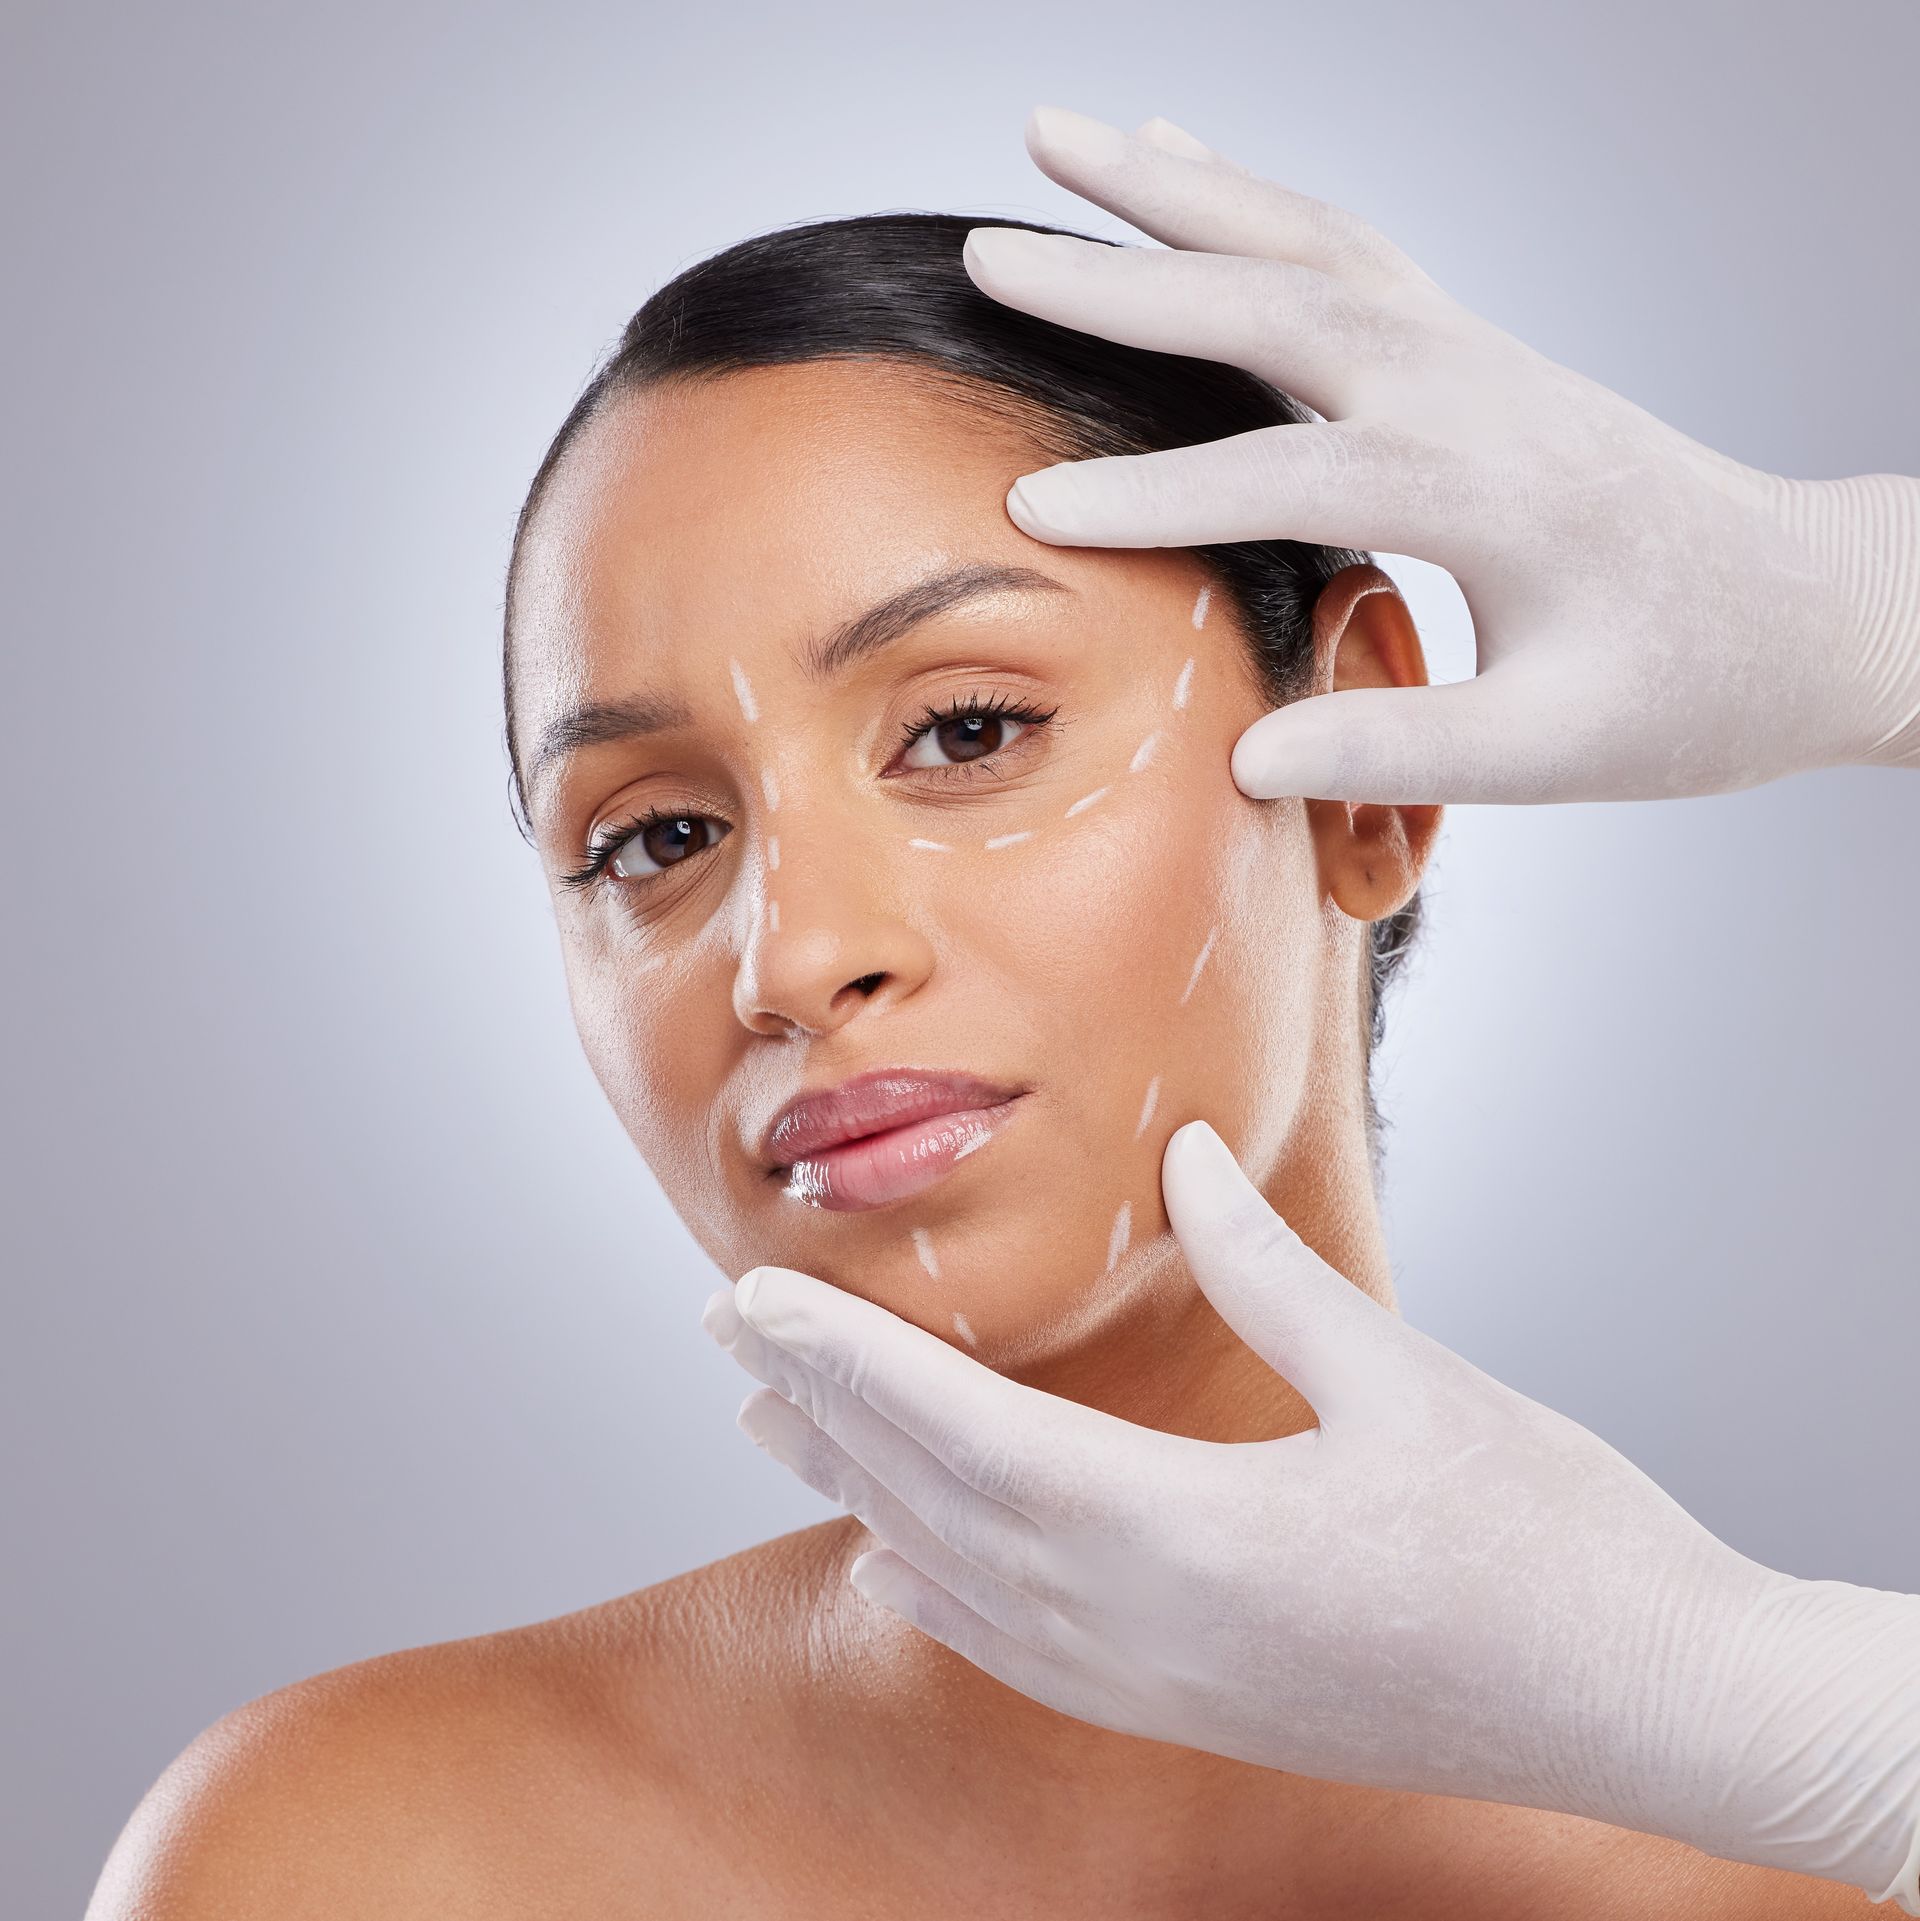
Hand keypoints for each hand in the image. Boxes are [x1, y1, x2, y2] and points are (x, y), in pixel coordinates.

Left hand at [702, 1120, 1919, 1907]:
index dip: (849, 1357)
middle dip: (822, 1405)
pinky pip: (1019, 1649)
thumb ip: (1267, 1270)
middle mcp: (1144, 1630)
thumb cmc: (1549, 1540)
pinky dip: (936, 1589)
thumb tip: (1185, 1156)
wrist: (1648, 1708)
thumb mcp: (1406, 1380)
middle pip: (933, 1502)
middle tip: (728, 1330)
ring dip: (860, 1486)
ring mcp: (1163, 1686)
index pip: (965, 1430)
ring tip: (774, 1421)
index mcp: (1188, 1535)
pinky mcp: (1193, 1708)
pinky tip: (896, 1560)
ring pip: (961, 1577)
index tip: (754, 1297)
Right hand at [960, 107, 1919, 803]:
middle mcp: (1469, 388)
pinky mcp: (1470, 350)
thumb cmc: (1690, 691)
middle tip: (990, 252)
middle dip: (1121, 277)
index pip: (1284, 478)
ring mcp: (1471, 352)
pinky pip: (1345, 248)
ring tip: (1059, 138)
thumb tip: (1242, 757)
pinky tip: (1190, 173)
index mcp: (1483, 489)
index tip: (1030, 503)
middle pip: (1272, 303)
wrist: (1803, 611)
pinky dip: (1255, 203)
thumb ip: (1400, 750)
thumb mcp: (1555, 753)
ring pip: (1303, 240)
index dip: (1153, 494)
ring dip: (1175, 189)